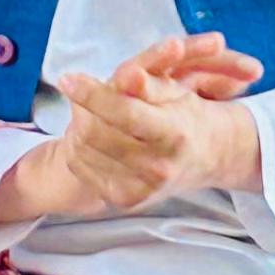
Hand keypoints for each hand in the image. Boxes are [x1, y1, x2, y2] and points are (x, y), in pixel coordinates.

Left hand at [0, 36, 262, 226]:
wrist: (206, 158)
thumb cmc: (191, 114)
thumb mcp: (177, 89)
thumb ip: (151, 79)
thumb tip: (127, 75)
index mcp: (174, 136)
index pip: (124, 111)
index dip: (94, 93)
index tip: (69, 76)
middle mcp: (158, 166)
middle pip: (102, 131)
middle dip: (84, 107)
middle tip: (68, 83)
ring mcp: (141, 188)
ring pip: (91, 153)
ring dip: (80, 131)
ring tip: (79, 114)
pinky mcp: (127, 199)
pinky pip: (90, 176)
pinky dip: (81, 157)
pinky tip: (81, 143)